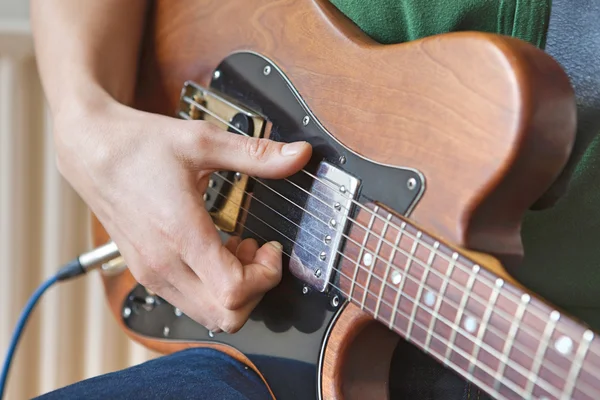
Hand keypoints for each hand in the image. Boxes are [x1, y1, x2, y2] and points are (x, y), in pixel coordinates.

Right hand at [54, 96, 311, 332]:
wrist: (92, 149)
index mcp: (180, 235)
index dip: (266, 276)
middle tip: (257, 251)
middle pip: (226, 316)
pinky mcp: (145, 273)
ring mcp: (151, 273)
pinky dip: (212, 288)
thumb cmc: (140, 145)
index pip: (234, 292)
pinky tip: (215, 251)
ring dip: (234, 291)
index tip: (271, 248)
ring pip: (208, 316)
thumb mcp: (203, 143)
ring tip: (236, 248)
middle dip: (255, 289)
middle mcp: (163, 265)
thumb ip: (257, 155)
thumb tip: (298, 155)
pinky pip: (189, 302)